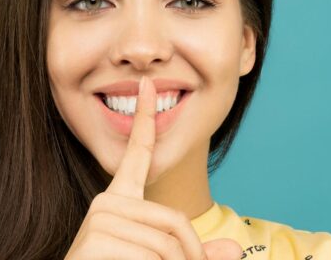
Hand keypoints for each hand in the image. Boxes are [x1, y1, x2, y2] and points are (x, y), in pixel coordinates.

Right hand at [64, 76, 241, 259]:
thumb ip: (194, 252)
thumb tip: (236, 251)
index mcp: (119, 202)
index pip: (136, 155)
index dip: (145, 119)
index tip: (149, 86)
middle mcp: (105, 203)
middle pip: (174, 221)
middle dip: (189, 258)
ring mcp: (98, 219)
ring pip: (165, 246)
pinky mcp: (94, 239)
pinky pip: (149, 257)